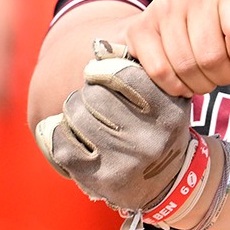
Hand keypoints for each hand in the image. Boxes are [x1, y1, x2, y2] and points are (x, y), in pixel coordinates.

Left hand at [39, 42, 195, 211]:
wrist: (165, 183)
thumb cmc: (157, 126)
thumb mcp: (163, 96)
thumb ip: (137, 67)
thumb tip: (100, 46)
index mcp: (168, 113)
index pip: (123, 75)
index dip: (103, 70)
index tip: (98, 73)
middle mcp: (149, 140)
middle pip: (95, 94)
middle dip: (89, 92)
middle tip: (93, 99)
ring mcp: (124, 163)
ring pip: (76, 115)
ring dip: (74, 111)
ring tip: (84, 117)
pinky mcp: (99, 179)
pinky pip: (61, 141)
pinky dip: (60, 132)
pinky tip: (72, 135)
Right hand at [121, 0, 229, 97]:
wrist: (172, 18)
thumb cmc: (223, 29)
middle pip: (212, 55)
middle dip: (221, 76)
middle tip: (220, 74)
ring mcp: (164, 6)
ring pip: (186, 66)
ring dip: (199, 84)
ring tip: (203, 77)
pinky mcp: (141, 26)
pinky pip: (160, 70)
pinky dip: (174, 85)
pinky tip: (181, 80)